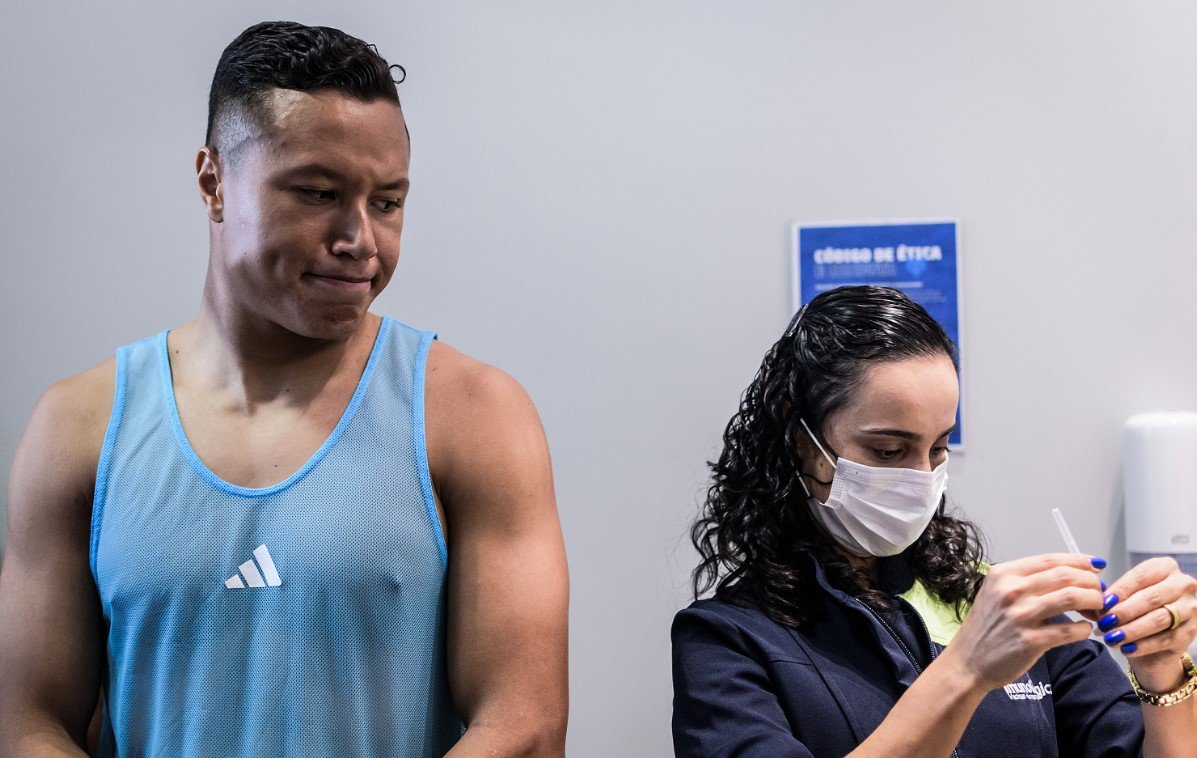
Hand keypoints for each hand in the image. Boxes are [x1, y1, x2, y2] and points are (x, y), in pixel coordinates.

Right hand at [942, 553, 1104, 691]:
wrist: (967, 662)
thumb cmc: (986, 628)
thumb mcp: (996, 594)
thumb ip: (1026, 582)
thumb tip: (1069, 576)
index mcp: (1003, 575)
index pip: (1050, 560)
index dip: (1079, 561)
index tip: (1095, 566)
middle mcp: (1010, 591)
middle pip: (1066, 576)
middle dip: (1091, 583)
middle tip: (1101, 593)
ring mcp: (1020, 616)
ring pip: (1071, 597)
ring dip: (1094, 602)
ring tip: (1099, 610)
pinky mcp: (1029, 641)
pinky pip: (1069, 630)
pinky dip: (1084, 629)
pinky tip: (1085, 630)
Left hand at [1093, 557, 1196, 691]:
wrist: (1155, 638)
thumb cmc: (1138, 609)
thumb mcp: (1126, 596)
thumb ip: (1115, 596)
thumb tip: (1098, 602)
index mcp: (1165, 567)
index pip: (1140, 577)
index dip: (1119, 590)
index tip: (1102, 602)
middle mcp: (1183, 585)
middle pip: (1151, 598)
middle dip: (1124, 611)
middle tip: (1104, 622)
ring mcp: (1190, 609)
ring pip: (1159, 619)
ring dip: (1132, 630)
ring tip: (1111, 637)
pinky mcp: (1191, 632)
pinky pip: (1165, 639)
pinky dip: (1143, 645)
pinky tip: (1126, 648)